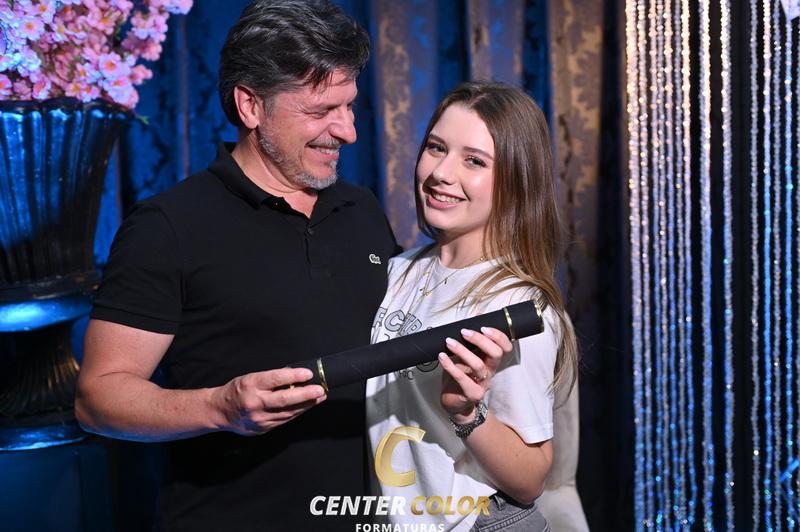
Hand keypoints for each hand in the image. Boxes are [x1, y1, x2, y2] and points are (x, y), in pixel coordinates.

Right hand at [211, 367, 325, 435]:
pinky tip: (306, 406)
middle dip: (306, 394)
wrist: (220, 412)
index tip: (308, 374)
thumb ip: (270, 379)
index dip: (294, 376)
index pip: (275, 379)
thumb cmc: (238, 391)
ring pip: (288, 412)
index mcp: (250, 385)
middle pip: (285, 399)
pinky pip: (284, 420)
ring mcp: (259, 418)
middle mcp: (255, 402)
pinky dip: (297, 412)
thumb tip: (296, 377)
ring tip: (319, 397)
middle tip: (320, 390)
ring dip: (306, 404)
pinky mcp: (263, 428)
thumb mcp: (250, 378)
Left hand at [438, 327, 512, 422]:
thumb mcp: (469, 355)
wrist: (456, 403)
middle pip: (495, 354)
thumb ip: (473, 338)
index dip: (499, 336)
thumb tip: (478, 314)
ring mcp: (482, 384)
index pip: (506, 347)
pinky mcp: (471, 393)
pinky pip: (462, 378)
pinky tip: (441, 356)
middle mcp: (490, 371)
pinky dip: (450, 365)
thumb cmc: (462, 375)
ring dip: (462, 351)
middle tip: (464, 332)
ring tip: (449, 341)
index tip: (484, 327)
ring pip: (478, 365)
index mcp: (491, 360)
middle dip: (481, 340)